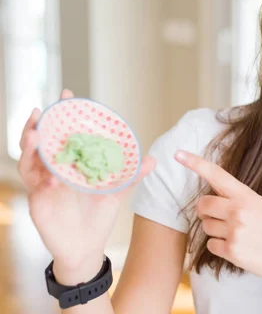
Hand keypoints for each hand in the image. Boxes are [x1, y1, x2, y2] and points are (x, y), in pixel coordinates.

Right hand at [18, 89, 155, 282]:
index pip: (64, 132)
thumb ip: (132, 176)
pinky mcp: (38, 200)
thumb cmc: (97, 217)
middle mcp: (54, 169)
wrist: (86, 247)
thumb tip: (153, 160)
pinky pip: (36, 185)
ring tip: (36, 133)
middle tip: (43, 110)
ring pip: (29, 159)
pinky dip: (42, 178)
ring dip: (31, 145)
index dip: (63, 113)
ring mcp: (43, 183)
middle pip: (40, 141)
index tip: (67, 94)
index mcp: (71, 162)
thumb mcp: (116, 193)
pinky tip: (53, 177)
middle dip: (39, 123)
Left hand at [175, 150, 261, 287]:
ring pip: (205, 226)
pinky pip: (210, 245)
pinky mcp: (231, 250)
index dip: (195, 163)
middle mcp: (238, 210)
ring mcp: (234, 231)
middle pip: (202, 204)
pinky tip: (237, 247)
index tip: (178, 154)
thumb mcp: (261, 206)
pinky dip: (219, 247)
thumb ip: (238, 199)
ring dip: (215, 230)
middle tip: (218, 216)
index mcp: (247, 195)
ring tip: (237, 234)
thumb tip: (212, 196)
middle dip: (205, 210)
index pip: (217, 175)